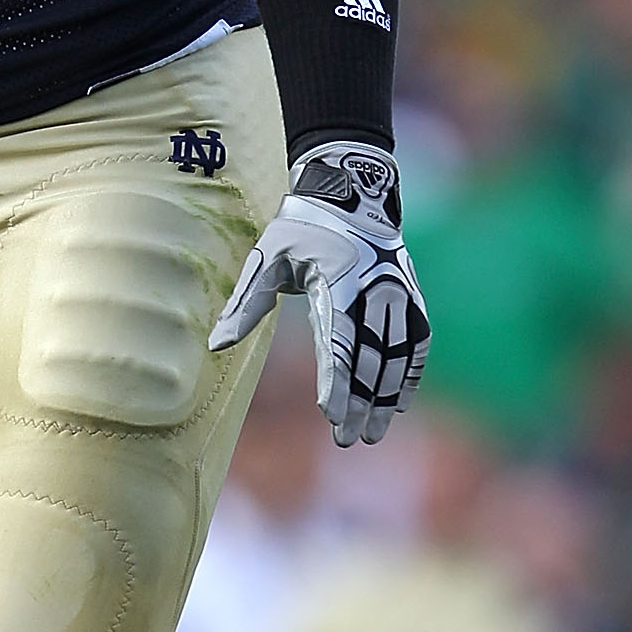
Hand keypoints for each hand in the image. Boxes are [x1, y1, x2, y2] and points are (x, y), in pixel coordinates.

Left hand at [208, 138, 428, 446]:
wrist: (349, 193)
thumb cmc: (300, 228)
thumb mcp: (265, 257)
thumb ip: (245, 303)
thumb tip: (216, 345)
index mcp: (340, 281)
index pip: (341, 341)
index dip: (337, 381)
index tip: (330, 415)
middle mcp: (376, 290)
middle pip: (371, 357)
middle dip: (360, 401)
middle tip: (348, 438)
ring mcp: (398, 293)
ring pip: (396, 355)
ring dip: (385, 396)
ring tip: (372, 431)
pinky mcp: (410, 295)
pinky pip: (416, 341)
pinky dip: (409, 373)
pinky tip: (398, 403)